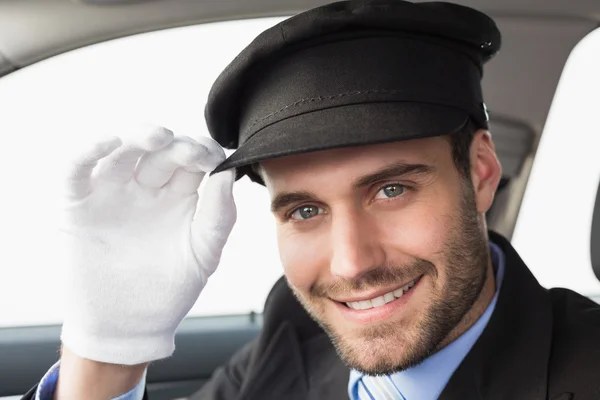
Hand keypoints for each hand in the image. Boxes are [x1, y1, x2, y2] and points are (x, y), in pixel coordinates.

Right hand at [58, 125, 235, 364]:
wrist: (129, 327)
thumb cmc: (171, 290)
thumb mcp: (204, 253)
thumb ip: (219, 215)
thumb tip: (230, 173)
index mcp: (179, 196)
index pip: (192, 161)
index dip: (203, 152)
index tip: (214, 157)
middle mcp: (147, 188)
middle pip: (161, 152)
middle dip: (177, 146)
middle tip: (190, 151)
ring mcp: (112, 193)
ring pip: (123, 152)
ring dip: (138, 137)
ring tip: (157, 137)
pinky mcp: (79, 205)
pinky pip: (78, 170)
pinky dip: (89, 152)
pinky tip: (109, 142)